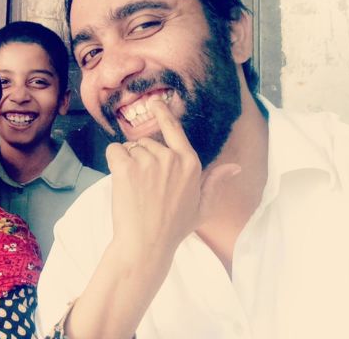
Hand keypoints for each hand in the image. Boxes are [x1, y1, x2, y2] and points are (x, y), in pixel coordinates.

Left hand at [106, 98, 239, 260]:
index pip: (175, 130)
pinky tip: (120, 180)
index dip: (164, 114)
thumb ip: (216, 183)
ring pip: (130, 148)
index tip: (156, 103)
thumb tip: (235, 168)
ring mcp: (148, 161)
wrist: (147, 244)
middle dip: (142, 158)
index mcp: (190, 164)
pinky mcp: (127, 166)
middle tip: (145, 187)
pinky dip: (113, 161)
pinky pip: (114, 150)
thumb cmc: (174, 228)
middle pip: (146, 143)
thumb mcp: (203, 207)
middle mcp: (171, 158)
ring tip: (135, 189)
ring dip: (128, 163)